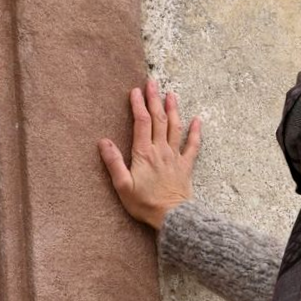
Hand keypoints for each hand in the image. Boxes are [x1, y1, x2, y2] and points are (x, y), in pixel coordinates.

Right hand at [99, 77, 201, 226]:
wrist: (172, 218)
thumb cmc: (145, 204)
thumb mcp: (122, 186)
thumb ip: (113, 162)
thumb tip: (103, 142)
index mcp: (144, 153)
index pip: (141, 122)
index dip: (138, 105)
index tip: (135, 91)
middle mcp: (161, 150)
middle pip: (158, 119)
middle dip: (154, 99)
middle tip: (152, 82)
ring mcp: (175, 157)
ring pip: (175, 127)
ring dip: (173, 109)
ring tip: (171, 94)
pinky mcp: (185, 166)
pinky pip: (193, 146)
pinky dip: (196, 132)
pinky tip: (197, 120)